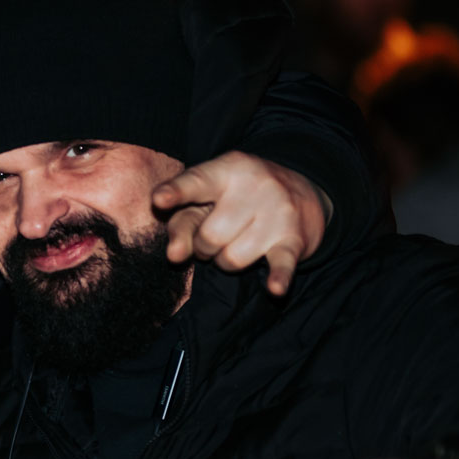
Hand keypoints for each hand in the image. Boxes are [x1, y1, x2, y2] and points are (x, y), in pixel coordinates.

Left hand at [152, 152, 330, 295]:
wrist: (299, 193)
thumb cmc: (234, 200)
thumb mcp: (205, 200)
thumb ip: (181, 222)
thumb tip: (175, 255)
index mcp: (225, 171)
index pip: (196, 182)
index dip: (175, 192)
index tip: (159, 199)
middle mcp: (254, 187)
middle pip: (210, 236)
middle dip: (203, 246)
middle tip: (213, 237)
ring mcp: (277, 213)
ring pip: (232, 259)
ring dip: (226, 262)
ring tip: (235, 245)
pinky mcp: (294, 240)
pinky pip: (282, 264)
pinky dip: (278, 278)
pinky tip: (275, 288)